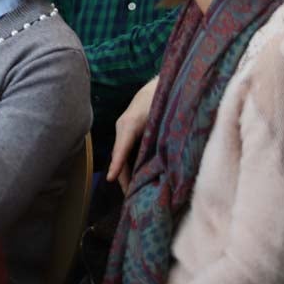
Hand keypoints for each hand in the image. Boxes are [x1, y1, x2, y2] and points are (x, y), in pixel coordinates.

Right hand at [107, 76, 158, 192]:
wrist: (157, 85)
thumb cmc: (162, 98)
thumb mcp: (165, 116)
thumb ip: (165, 135)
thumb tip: (173, 158)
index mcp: (130, 124)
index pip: (121, 148)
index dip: (117, 164)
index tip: (111, 179)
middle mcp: (123, 127)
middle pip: (120, 155)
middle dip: (122, 176)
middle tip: (129, 198)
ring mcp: (124, 129)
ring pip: (122, 155)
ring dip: (126, 172)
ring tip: (132, 192)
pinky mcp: (129, 132)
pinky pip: (126, 151)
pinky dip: (128, 164)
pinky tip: (136, 177)